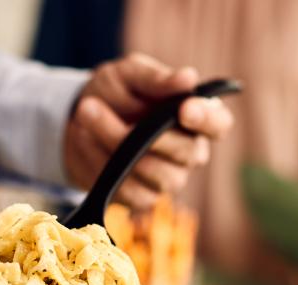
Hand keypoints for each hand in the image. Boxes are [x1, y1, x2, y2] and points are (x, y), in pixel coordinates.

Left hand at [63, 53, 233, 209]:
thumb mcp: (128, 75)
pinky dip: (102, 163)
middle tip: (97, 105)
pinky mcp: (142, 197)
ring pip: (156, 175)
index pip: (219, 125)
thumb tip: (188, 78)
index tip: (185, 108)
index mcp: (196, 116)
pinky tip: (85, 139)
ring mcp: (168, 178)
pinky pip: (129, 190)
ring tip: (85, 112)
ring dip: (114, 144)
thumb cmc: (114, 93)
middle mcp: (189, 150)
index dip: (208, 120)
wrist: (78, 120)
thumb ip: (156, 79)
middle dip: (146, 133)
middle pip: (187, 153)